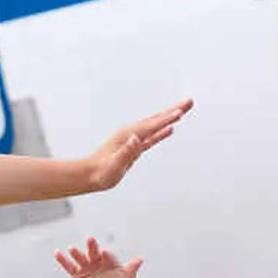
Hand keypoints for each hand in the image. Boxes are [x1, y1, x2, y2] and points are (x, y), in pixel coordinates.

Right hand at [53, 235, 141, 277]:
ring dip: (76, 253)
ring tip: (72, 248)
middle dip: (92, 246)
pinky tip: (57, 253)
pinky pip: (69, 266)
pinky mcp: (77, 274)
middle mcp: (96, 260)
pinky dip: (63, 260)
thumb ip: (132, 268)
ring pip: (80, 258)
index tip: (104, 253)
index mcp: (108, 259)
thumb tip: (140, 259)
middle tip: (90, 239)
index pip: (107, 255)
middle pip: (93, 252)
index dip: (106, 255)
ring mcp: (86, 266)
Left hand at [76, 99, 190, 193]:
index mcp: (128, 136)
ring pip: (156, 125)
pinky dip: (161, 132)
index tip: (181, 112)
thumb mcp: (114, 165)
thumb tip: (135, 139)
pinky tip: (169, 129)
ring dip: (170, 117)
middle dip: (174, 110)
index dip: (167, 119)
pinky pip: (152, 137)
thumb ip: (125, 152)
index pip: (152, 126)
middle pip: (157, 119)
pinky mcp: (134, 147)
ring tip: (183, 110)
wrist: (88, 175)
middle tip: (189, 101)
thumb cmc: (100, 172)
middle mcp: (131, 134)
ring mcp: (133, 139)